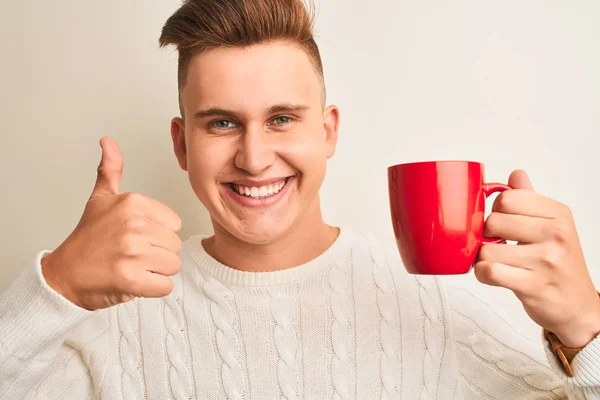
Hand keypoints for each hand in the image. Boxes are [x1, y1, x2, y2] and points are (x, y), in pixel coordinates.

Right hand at [41, 137, 182, 310]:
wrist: (63, 275)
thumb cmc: (87, 239)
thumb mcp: (100, 199)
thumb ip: (110, 170)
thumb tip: (108, 141)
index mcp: (133, 203)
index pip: (175, 225)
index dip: (158, 234)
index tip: (134, 236)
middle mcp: (134, 224)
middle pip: (175, 246)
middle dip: (157, 254)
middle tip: (130, 254)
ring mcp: (132, 252)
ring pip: (173, 266)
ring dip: (155, 272)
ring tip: (131, 266)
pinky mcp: (130, 279)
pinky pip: (165, 287)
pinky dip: (152, 289)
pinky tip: (133, 282)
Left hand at [474, 170, 599, 347]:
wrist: (578, 307)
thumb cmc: (559, 265)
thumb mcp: (552, 226)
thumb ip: (530, 200)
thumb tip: (516, 174)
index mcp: (558, 214)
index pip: (507, 198)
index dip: (495, 211)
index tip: (502, 225)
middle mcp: (556, 234)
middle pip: (493, 221)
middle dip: (486, 236)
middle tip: (497, 246)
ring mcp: (547, 260)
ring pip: (487, 249)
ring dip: (482, 259)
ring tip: (495, 263)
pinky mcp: (534, 285)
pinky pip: (491, 272)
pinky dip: (482, 274)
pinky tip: (491, 275)